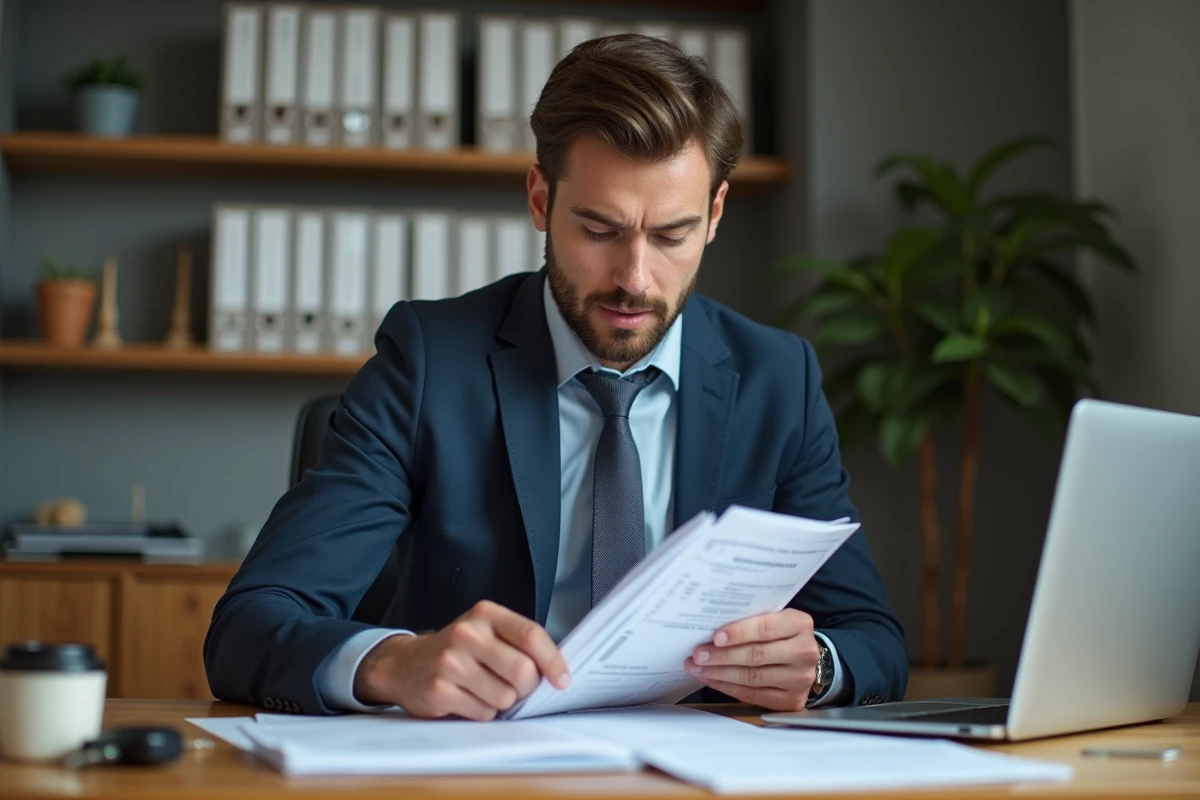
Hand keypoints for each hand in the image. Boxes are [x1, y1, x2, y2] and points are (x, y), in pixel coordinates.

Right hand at [353, 600, 570, 720]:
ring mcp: (450, 662)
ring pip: (505, 697)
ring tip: (485, 690)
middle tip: (517, 688)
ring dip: (503, 702)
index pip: (530, 635)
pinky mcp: (439, 690)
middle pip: (522, 671)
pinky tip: (468, 698)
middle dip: (527, 688)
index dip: (553, 660)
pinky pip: (483, 713)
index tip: (563, 680)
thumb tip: (557, 671)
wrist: (405, 663)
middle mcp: (467, 633)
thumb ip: (518, 644)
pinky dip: (483, 712)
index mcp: (485, 614)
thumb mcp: (486, 632)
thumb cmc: (457, 650)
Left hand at [684, 608, 819, 711]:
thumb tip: (710, 627)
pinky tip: (711, 679)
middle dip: (722, 656)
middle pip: (757, 655)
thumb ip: (751, 620)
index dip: (739, 633)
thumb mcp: (774, 618)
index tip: (715, 637)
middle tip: (698, 655)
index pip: (766, 628)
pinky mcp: (791, 700)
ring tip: (697, 668)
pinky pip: (752, 695)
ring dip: (719, 673)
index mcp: (800, 625)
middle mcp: (804, 652)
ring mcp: (799, 679)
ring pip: (752, 677)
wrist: (802, 657)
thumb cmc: (780, 633)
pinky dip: (727, 687)